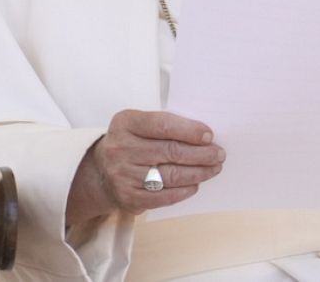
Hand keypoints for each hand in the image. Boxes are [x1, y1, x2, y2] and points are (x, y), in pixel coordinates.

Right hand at [67, 110, 223, 221]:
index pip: (163, 124)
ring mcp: (123, 175)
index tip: (210, 135)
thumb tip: (204, 136)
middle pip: (171, 151)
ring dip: (198, 172)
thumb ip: (165, 126)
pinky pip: (164, 196)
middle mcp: (121, 148)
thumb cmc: (130, 143)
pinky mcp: (129, 197)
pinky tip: (196, 184)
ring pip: (171, 175)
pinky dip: (184, 190)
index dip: (189, 130)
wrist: (100, 172)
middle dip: (201, 154)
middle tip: (219, 154)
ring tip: (214, 168)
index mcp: (126, 123)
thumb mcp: (138, 124)